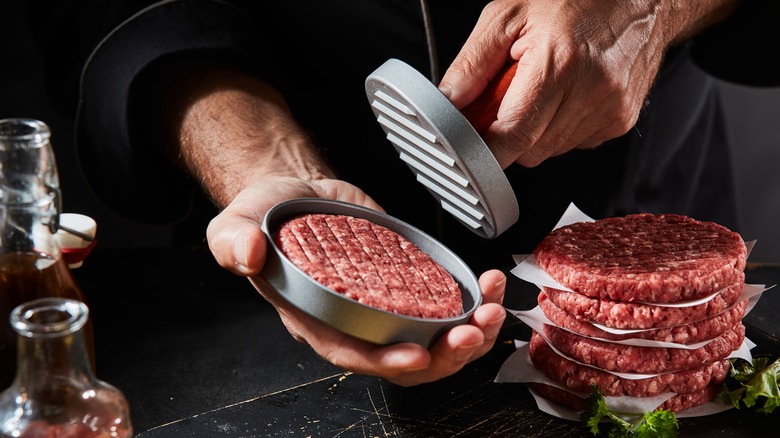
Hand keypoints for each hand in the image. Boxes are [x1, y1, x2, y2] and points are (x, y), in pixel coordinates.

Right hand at [207, 178, 506, 385]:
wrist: (296, 192)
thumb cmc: (266, 216)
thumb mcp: (239, 222)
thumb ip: (233, 240)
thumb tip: (248, 254)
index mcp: (317, 319)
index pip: (353, 354)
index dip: (386, 362)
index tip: (418, 355)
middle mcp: (356, 320)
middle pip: (405, 359)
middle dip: (445, 355)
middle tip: (472, 331)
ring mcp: (387, 303)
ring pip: (435, 338)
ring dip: (471, 334)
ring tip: (494, 310)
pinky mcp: (409, 280)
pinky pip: (447, 305)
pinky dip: (474, 300)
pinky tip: (490, 282)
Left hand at [439, 0, 736, 167]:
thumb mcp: (509, 15)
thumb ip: (472, 63)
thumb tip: (447, 101)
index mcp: (559, 63)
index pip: (510, 136)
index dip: (481, 148)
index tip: (465, 143)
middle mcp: (590, 93)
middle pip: (525, 150)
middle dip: (505, 131)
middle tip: (505, 95)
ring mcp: (609, 112)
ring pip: (547, 151)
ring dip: (532, 129)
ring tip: (540, 86)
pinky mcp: (620, 122)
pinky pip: (571, 143)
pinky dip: (557, 126)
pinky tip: (564, 94)